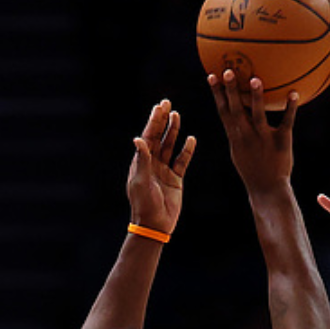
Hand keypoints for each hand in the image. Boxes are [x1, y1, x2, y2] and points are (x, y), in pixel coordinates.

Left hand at [128, 98, 195, 235]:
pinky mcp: (176, 179)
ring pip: (170, 146)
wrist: (155, 224)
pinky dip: (187, 150)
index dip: (153, 122)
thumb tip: (138, 139)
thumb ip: (142, 160)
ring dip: (173, 131)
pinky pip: (182, 161)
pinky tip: (191, 139)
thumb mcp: (141, 181)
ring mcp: (164, 170)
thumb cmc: (144, 204)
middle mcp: (152, 163)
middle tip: (167, 103)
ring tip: (177, 115)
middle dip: (162, 120)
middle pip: (159, 137)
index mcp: (141, 162)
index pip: (148, 137)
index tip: (159, 107)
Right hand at [209, 69, 294, 194]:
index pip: (223, 112)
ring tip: (255, 79)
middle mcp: (247, 136)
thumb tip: (234, 112)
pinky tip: (294, 92)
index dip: (217, 94)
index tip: (212, 75)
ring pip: (259, 115)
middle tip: (228, 71)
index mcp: (235, 137)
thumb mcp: (238, 151)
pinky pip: (286, 122)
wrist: (267, 189)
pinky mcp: (282, 142)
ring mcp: (264, 139)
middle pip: (237, 110)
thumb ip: (236, 131)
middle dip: (231, 91)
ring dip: (256, 97)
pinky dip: (291, 108)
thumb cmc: (253, 169)